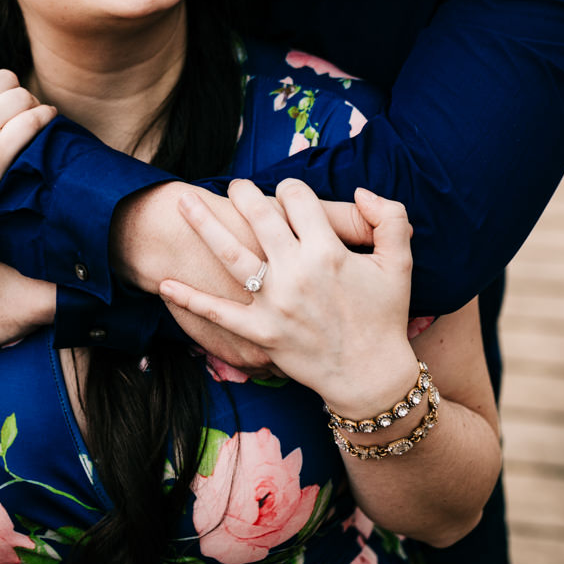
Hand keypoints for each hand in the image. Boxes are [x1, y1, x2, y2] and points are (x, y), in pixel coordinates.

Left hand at [159, 180, 415, 414]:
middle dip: (244, 194)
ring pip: (230, 253)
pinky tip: (163, 282)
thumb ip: (391, 219)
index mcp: (328, 252)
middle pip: (259, 217)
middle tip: (235, 186)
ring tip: (183, 202)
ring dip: (204, 225)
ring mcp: (274, 304)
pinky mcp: (260, 333)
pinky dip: (189, 299)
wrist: (371, 377)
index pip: (298, 199)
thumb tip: (361, 192)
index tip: (289, 195)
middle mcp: (297, 272)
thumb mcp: (400, 263)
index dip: (292, 189)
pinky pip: (217, 314)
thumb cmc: (384, 317)